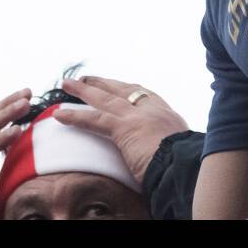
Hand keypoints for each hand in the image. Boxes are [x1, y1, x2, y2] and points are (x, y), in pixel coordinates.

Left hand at [55, 76, 189, 184]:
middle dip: (102, 83)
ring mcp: (138, 116)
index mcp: (167, 115)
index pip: (144, 95)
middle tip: (86, 78)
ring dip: (83, 90)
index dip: (127, 89)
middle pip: (122, 90)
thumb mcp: (179, 151)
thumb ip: (167, 146)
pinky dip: (75, 116)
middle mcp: (152, 109)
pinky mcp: (124, 127)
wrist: (187, 168)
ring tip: (66, 84)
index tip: (115, 85)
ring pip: (105, 99)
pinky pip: (94, 120)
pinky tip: (59, 115)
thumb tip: (163, 154)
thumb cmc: (186, 167)